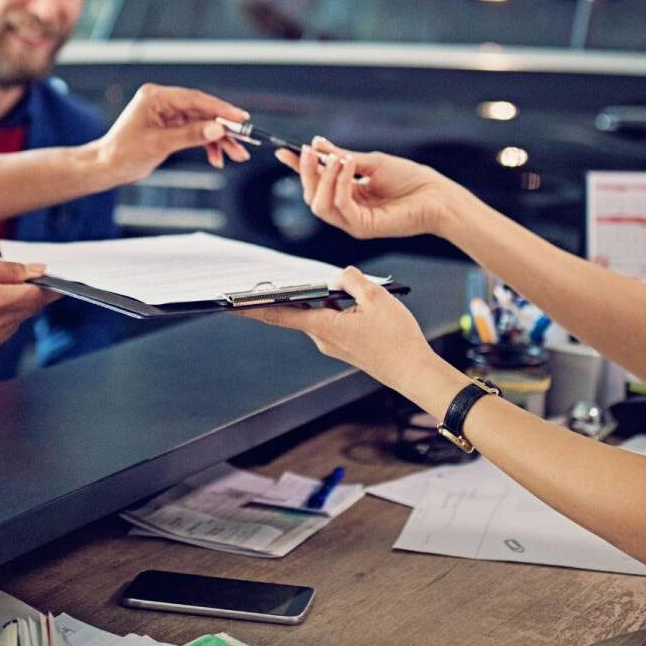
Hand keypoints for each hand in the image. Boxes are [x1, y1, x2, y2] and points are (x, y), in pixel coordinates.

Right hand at [0, 254, 56, 352]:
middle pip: (30, 308)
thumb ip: (9, 269)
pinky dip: (4, 316)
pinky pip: (6, 329)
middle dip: (31, 292)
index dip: (47, 286)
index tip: (56, 278)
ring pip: (19, 319)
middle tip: (21, 276)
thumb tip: (37, 271)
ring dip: (16, 304)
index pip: (35, 296)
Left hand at [92, 83, 250, 179]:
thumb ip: (189, 135)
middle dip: (224, 128)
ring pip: (202, 124)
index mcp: (156, 97)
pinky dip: (207, 145)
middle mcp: (164, 102)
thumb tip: (216, 129)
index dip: (220, 109)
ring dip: (219, 140)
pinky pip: (195, 133)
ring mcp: (168, 114)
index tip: (240, 118)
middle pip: (202, 111)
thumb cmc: (123, 153)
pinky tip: (217, 159)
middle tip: (245, 140)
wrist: (107, 167)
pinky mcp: (171, 127)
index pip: (195, 99)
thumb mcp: (159, 145)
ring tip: (236, 155)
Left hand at [245, 267, 439, 391]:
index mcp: (323, 326)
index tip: (232, 304)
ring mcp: (334, 345)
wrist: (414, 371)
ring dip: (327, 300)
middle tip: (281, 278)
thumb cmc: (397, 339)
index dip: (254, 307)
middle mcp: (322, 338)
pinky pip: (334, 322)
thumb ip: (352, 280)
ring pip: (321, 314)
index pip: (279, 314)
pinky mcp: (346, 347)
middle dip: (296, 293)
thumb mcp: (377, 298)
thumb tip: (340, 274)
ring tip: (349, 288)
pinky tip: (358, 303)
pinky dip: (339, 309)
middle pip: (300, 310)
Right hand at [275, 137, 457, 239]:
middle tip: (308, 151)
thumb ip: (343, 157)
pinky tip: (348, 166)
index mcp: (348, 194)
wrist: (437, 196)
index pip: (316, 183)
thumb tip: (318, 145)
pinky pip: (340, 206)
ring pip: (320, 205)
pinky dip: (340, 185)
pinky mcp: (362, 227)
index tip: (285, 151)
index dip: (299, 168)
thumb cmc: (411, 180)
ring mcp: (353, 221)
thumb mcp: (372, 162)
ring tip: (336, 159)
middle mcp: (347, 210)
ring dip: (322, 179)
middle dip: (306, 172)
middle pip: (312, 196)